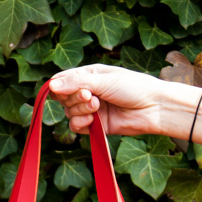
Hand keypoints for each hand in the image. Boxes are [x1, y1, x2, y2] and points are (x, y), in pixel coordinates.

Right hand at [49, 63, 167, 136]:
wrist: (152, 108)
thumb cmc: (132, 87)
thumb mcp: (102, 80)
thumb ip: (76, 83)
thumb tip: (50, 86)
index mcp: (88, 75)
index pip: (61, 80)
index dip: (58, 86)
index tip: (63, 89)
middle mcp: (87, 92)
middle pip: (63, 98)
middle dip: (74, 98)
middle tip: (91, 96)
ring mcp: (91, 109)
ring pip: (69, 113)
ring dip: (80, 110)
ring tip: (98, 107)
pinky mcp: (96, 126)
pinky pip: (76, 127)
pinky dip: (81, 124)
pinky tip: (93, 121)